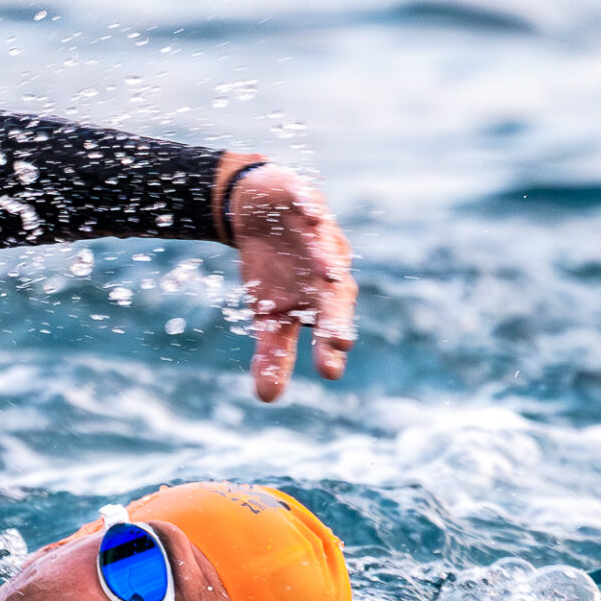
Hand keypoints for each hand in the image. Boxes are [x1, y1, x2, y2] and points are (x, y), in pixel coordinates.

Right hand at [231, 165, 356, 401]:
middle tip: (340, 342)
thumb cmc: (272, 269)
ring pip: (326, 247)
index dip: (328, 344)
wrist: (260, 213)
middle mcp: (327, 268)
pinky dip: (311, 209)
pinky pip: (310, 204)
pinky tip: (312, 216)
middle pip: (335, 293)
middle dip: (336, 315)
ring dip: (327, 260)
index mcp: (321, 298)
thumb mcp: (268, 313)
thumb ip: (272, 353)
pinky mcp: (303, 200)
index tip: (329, 372)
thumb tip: (268, 399)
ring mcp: (318, 234)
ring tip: (329, 276)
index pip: (328, 325)